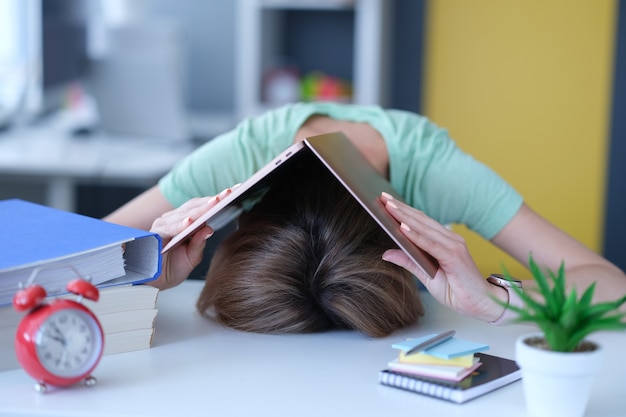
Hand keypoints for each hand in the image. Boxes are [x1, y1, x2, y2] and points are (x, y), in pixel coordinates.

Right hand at [149, 187, 234, 289]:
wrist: (150, 282)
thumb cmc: (171, 269)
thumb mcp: (191, 258)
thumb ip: (199, 244)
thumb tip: (209, 228)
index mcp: (185, 222)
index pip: (203, 206)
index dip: (218, 199)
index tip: (235, 191)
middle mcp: (173, 220)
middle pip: (195, 206)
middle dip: (213, 200)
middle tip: (228, 194)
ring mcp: (163, 225)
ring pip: (183, 214)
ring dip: (200, 209)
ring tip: (214, 203)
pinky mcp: (153, 234)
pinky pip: (167, 228)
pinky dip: (178, 225)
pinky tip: (189, 223)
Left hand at [380, 193, 507, 321]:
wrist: (481, 305)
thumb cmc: (457, 291)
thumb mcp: (426, 276)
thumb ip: (409, 262)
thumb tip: (386, 253)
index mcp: (445, 241)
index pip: (421, 222)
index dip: (403, 210)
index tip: (386, 201)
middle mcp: (451, 239)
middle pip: (421, 220)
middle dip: (400, 208)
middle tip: (382, 197)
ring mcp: (454, 246)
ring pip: (424, 228)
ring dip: (405, 217)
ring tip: (388, 206)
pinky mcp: (455, 256)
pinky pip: (431, 244)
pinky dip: (416, 236)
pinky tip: (402, 228)